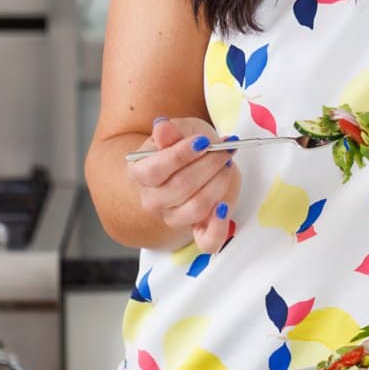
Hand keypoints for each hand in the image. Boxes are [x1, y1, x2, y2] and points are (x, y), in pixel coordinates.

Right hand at [127, 116, 240, 253]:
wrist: (198, 163)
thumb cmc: (186, 144)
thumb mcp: (181, 130)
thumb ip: (171, 131)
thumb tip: (162, 128)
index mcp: (141, 173)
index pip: (155, 170)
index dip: (181, 155)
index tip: (204, 141)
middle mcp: (153, 200)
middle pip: (180, 187)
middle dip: (209, 165)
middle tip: (225, 150)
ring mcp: (174, 218)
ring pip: (196, 208)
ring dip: (219, 183)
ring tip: (227, 165)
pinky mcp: (198, 231)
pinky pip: (207, 241)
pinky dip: (218, 228)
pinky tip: (224, 207)